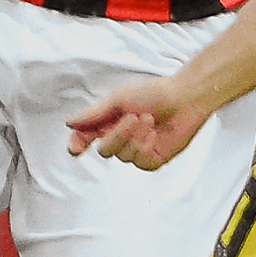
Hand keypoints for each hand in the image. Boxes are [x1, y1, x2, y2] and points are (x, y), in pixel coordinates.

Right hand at [65, 75, 213, 170]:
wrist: (185, 98)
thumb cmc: (156, 93)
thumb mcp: (119, 100)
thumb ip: (94, 115)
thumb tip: (70, 122)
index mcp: (110, 122)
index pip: (86, 138)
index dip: (78, 144)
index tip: (77, 147)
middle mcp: (122, 137)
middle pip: (105, 150)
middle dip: (117, 135)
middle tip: (132, 118)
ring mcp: (137, 149)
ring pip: (123, 156)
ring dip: (136, 137)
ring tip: (149, 119)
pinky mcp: (152, 159)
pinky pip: (140, 162)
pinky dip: (146, 146)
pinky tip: (154, 133)